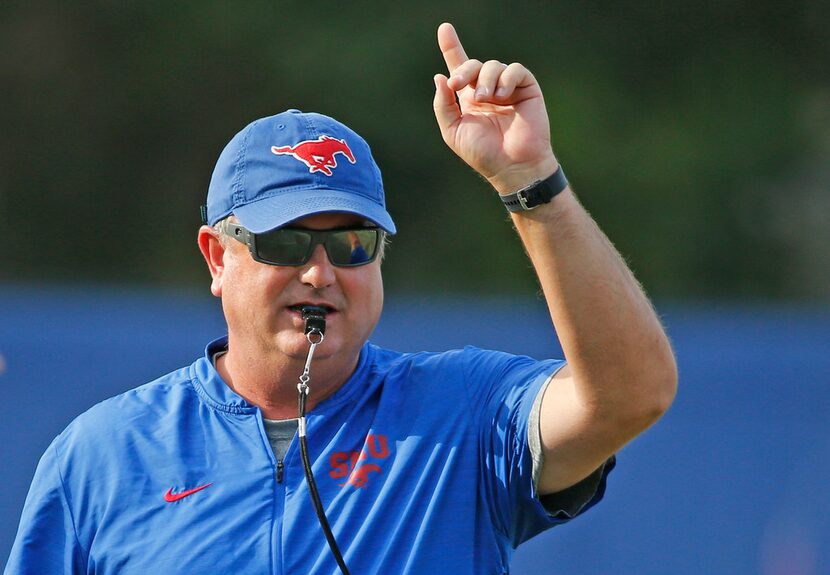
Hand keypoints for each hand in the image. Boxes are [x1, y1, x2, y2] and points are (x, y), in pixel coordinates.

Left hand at [433, 23, 558, 193]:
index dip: (451, 47)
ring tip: (487, 99)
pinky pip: (515, 70)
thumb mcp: (453, 131)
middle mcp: (488, 91)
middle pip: (473, 65)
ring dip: (485, 79)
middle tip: (457, 85)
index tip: (444, 29)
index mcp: (469, 99)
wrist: (512, 166)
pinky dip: (506, 79)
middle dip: (464, 70)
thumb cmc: (483, 153)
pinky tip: (502, 96)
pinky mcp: (526, 89)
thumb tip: (440, 77)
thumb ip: (443, 105)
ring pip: (493, 65)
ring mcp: (508, 89)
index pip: (459, 68)